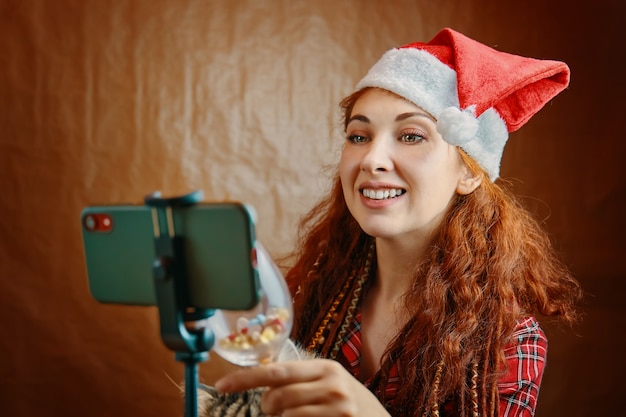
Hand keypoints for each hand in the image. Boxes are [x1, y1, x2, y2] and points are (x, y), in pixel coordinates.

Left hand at [214, 359, 390, 416]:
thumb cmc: (348, 401)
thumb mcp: (329, 381)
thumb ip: (299, 379)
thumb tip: (262, 382)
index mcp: (324, 368)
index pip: (276, 371)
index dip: (246, 379)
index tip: (222, 385)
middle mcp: (332, 385)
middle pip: (277, 398)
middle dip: (267, 406)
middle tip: (274, 409)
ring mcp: (337, 409)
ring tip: (295, 415)